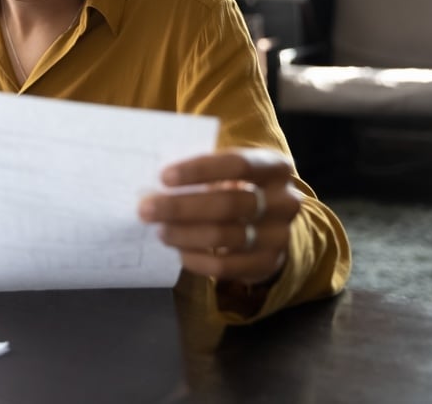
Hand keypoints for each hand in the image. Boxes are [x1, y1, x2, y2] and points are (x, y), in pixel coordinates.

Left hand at [138, 148, 300, 284]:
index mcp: (274, 167)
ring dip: (185, 234)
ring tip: (160, 230)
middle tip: (146, 208)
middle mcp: (284, 201)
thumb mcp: (229, 171)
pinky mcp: (268, 264)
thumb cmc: (237, 187)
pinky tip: (178, 252)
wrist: (269, 226)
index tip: (164, 177)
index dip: (199, 170)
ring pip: (225, 236)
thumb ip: (202, 171)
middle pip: (228, 203)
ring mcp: (279, 235)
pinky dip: (197, 260)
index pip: (238, 164)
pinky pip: (226, 266)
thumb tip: (155, 179)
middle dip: (181, 207)